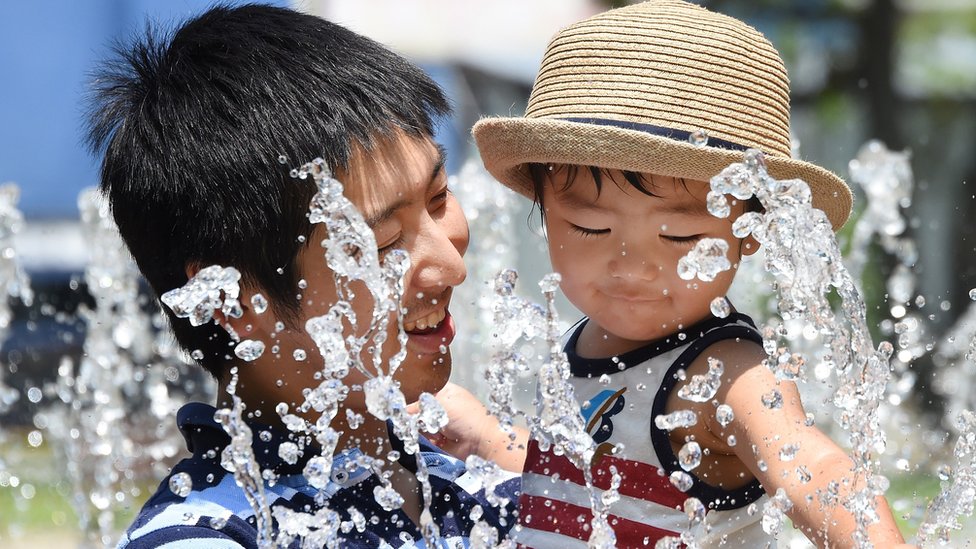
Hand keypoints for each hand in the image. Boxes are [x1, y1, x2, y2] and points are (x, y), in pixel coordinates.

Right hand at [408, 382, 527, 470]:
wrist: (482, 443)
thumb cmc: (467, 418)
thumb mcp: (439, 405)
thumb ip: (416, 407)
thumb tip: (398, 410)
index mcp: (444, 392)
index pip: (422, 390)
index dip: (411, 395)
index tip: (397, 400)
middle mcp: (441, 407)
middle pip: (417, 409)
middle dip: (412, 414)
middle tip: (405, 417)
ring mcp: (439, 424)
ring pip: (418, 425)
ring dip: (415, 428)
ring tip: (415, 429)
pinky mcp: (437, 440)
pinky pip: (422, 439)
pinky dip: (420, 440)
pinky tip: (422, 439)